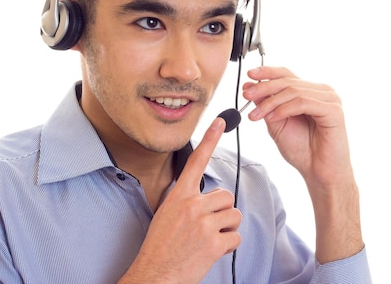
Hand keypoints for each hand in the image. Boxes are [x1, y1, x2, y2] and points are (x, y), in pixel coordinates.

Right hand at [119, 118, 241, 283]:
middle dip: (222, 212)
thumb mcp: (166, 214)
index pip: (196, 161)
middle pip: (226, 196)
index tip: (219, 121)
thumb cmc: (160, 246)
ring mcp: (203, 223)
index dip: (209, 139)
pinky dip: (228, 246)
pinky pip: (235, 238)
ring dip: (227, 229)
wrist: (154, 274)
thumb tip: (209, 197)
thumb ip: (187, 200)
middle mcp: (191, 205)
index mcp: (178, 195)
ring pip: (234, 216)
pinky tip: (210, 251)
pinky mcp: (214, 243)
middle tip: (206, 227)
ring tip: (207, 239)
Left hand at [242, 66, 353, 188]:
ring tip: (257, 115)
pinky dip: (284, 109)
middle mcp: (321, 92)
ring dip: (270, 102)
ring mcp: (330, 99)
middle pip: (288, 81)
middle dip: (263, 88)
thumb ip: (266, 104)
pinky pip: (303, 102)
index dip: (267, 72)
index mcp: (309, 92)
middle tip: (246, 95)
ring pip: (293, 91)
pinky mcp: (334, 110)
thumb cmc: (302, 150)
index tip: (249, 75)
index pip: (286, 74)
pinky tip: (273, 118)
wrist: (318, 172)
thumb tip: (250, 85)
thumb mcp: (276, 122)